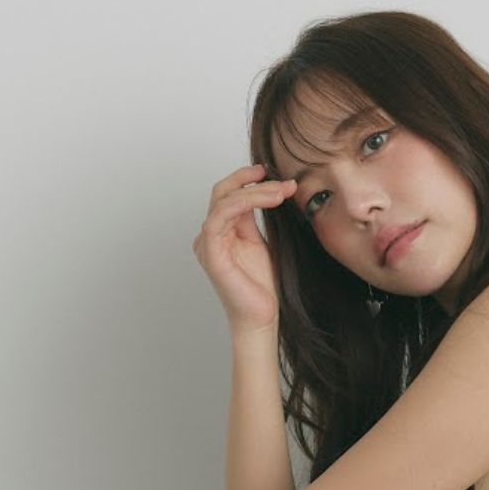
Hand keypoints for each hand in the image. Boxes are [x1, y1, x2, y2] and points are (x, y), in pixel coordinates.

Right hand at [192, 161, 296, 334]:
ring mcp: (207, 243)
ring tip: (281, 192)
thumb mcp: (261, 243)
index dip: (247, 179)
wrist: (261, 317)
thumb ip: (255, 219)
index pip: (229, 194)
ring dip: (254, 192)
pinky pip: (219, 218)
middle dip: (250, 180)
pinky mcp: (210, 253)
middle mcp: (210, 234)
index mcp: (221, 231)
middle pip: (222, 192)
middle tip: (280, 179)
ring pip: (223, 201)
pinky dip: (242, 203)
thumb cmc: (262, 286)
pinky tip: (267, 200)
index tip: (271, 172)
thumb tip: (267, 190)